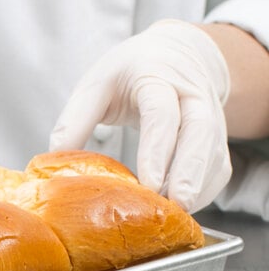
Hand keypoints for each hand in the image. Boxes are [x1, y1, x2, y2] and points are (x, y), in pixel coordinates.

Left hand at [49, 19, 231, 212]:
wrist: (176, 55)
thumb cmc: (130, 72)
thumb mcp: (96, 84)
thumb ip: (75, 119)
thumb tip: (53, 161)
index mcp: (158, 77)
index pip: (162, 114)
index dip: (156, 149)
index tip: (148, 183)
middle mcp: (191, 96)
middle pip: (200, 134)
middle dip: (189, 174)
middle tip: (175, 206)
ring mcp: (211, 117)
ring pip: (215, 155)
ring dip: (196, 188)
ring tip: (174, 215)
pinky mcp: (217, 139)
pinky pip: (219, 169)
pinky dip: (205, 192)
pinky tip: (182, 208)